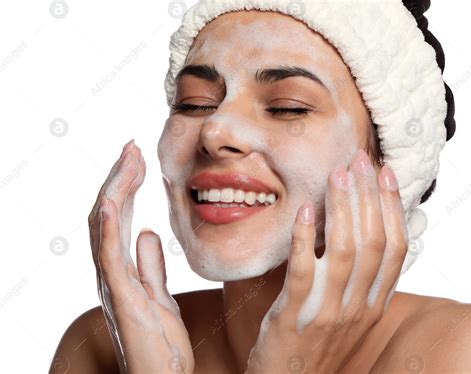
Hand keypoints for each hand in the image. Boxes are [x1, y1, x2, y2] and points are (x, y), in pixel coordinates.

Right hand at [87, 140, 193, 373]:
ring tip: (127, 159)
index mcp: (122, 270)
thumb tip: (146, 233)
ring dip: (114, 190)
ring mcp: (112, 285)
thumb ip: (150, 266)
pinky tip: (109, 200)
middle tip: (132, 148)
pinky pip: (109, 257)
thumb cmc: (161, 343)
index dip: (124, 187)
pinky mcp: (121, 299)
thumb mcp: (160, 297)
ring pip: (104, 228)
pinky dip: (106, 226)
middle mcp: (110, 274)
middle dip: (119, 178)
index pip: (118, 219)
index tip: (137, 160)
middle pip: (107, 215)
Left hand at [245, 149, 408, 373]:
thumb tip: (359, 232)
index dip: (392, 207)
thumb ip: (358, 280)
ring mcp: (328, 313)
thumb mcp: (347, 313)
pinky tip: (306, 211)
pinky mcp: (294, 317)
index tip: (384, 173)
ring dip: (343, 209)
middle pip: (373, 243)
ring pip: (346, 252)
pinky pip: (303, 272)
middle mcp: (358, 308)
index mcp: (373, 304)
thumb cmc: (315, 342)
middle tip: (359, 161)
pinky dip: (305, 239)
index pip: (395, 249)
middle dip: (368, 197)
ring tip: (337, 174)